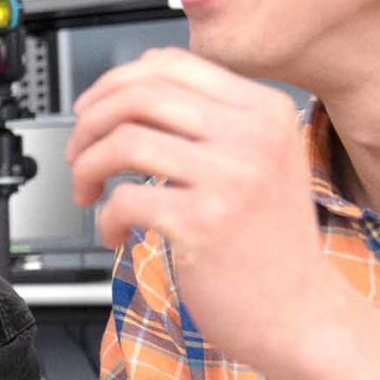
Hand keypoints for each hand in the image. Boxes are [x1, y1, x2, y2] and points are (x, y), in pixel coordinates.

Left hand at [68, 48, 346, 367]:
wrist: (302, 315)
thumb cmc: (271, 246)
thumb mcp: (261, 163)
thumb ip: (212, 122)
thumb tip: (133, 89)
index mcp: (266, 111)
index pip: (170, 64)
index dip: (114, 83)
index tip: (92, 110)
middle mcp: (253, 136)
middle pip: (139, 95)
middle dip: (89, 122)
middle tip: (78, 153)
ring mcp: (231, 178)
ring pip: (123, 140)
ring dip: (86, 167)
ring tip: (88, 192)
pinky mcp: (203, 223)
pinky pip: (123, 199)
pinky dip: (104, 218)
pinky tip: (115, 234)